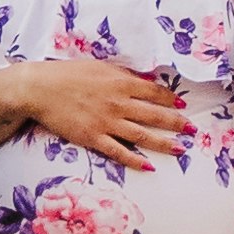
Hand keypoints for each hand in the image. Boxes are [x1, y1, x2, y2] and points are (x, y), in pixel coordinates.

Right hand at [5, 57, 191, 168]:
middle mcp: (118, 102)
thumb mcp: (100, 67)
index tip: (183, 104)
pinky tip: (149, 166)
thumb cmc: (69, 74)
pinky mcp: (93, 138)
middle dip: (176, 122)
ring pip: (142, 135)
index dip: (171, 99)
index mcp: (120, 82)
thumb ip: (122, 75)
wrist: (40, 88)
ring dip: (164, 143)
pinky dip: (135, 159)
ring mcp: (107, 122)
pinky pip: (119, 151)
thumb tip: (144, 81)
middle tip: (192, 130)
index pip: (154, 92)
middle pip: (154, 114)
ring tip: (181, 149)